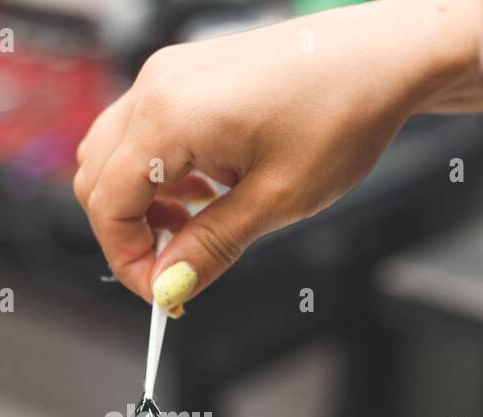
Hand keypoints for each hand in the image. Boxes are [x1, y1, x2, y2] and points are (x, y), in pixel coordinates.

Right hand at [73, 0, 482, 312]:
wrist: (384, 57)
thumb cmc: (342, 113)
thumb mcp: (275, 201)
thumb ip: (210, 247)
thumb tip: (170, 286)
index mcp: (170, 116)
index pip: (107, 203)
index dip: (128, 259)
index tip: (164, 293)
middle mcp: (157, 87)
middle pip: (97, 179)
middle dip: (128, 235)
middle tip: (176, 270)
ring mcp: (169, 75)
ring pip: (115, 156)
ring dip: (141, 205)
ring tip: (195, 231)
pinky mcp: (186, 75)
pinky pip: (144, 133)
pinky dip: (159, 175)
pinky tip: (205, 193)